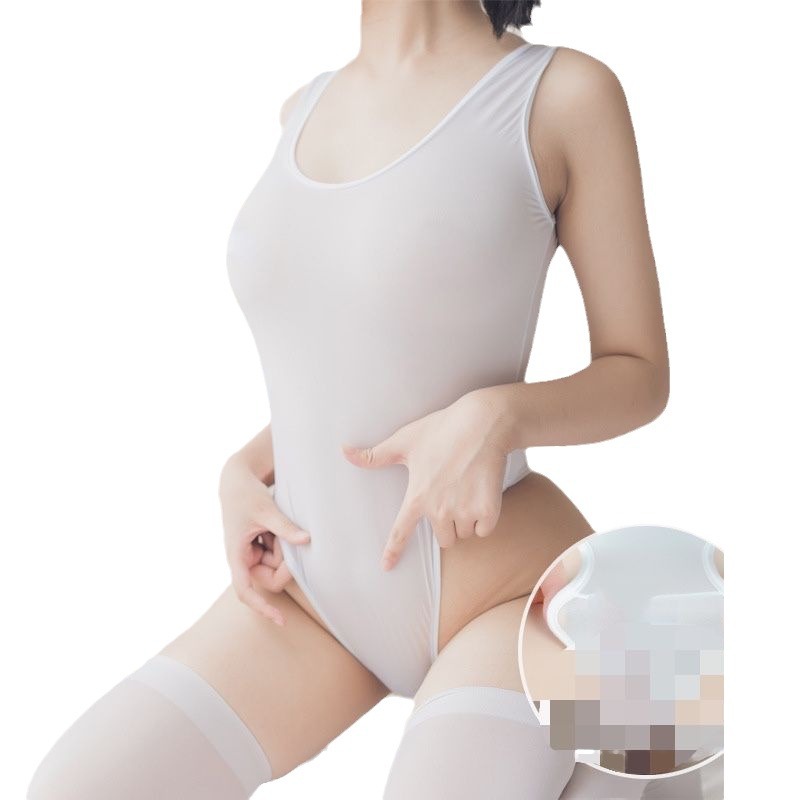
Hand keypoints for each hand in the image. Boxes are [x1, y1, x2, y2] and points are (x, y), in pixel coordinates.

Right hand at [218, 456, 310, 623]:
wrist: (238, 480)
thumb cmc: (246, 495)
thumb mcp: (266, 509)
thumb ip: (285, 527)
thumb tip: (307, 541)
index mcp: (236, 555)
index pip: (245, 590)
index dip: (262, 607)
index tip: (281, 619)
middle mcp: (243, 558)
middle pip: (270, 577)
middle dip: (283, 561)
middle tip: (288, 538)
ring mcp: (252, 553)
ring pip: (276, 564)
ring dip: (282, 548)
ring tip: (274, 525)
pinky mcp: (259, 547)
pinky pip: (277, 553)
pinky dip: (281, 541)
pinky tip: (273, 525)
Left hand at [341, 388, 513, 570]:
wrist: (483, 423)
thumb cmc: (442, 429)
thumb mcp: (404, 441)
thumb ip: (375, 455)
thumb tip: (343, 451)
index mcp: (417, 496)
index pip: (401, 531)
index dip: (393, 550)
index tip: (386, 566)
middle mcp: (439, 509)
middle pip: (443, 538)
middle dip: (447, 523)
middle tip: (451, 494)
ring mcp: (464, 511)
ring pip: (464, 533)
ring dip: (466, 520)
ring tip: (467, 490)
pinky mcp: (487, 510)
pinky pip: (484, 530)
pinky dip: (485, 518)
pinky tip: (483, 494)